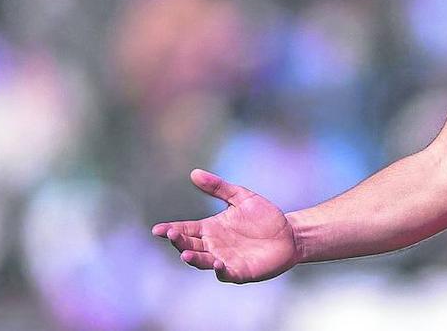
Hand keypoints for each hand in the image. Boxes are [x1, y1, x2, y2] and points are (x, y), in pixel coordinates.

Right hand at [152, 169, 298, 281]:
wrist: (289, 234)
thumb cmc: (264, 216)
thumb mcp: (241, 197)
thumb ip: (218, 187)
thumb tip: (194, 173)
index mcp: (210, 228)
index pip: (185, 230)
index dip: (171, 230)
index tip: (157, 229)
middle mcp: (214, 246)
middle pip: (190, 246)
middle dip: (178, 242)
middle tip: (170, 235)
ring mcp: (225, 260)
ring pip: (203, 262)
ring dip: (194, 259)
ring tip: (185, 254)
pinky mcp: (240, 272)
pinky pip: (226, 273)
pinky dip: (219, 271)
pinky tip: (217, 263)